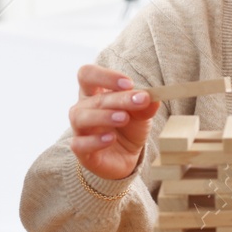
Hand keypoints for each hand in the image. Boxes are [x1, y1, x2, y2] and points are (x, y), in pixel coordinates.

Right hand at [69, 65, 159, 180]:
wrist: (127, 157)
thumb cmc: (129, 128)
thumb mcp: (141, 114)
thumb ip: (145, 105)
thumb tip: (153, 98)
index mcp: (94, 93)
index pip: (87, 74)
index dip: (105, 76)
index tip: (129, 83)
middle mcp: (83, 108)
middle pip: (94, 98)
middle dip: (118, 98)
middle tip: (140, 101)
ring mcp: (80, 130)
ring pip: (80, 117)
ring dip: (104, 116)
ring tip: (123, 118)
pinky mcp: (81, 151)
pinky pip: (79, 144)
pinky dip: (94, 141)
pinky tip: (110, 139)